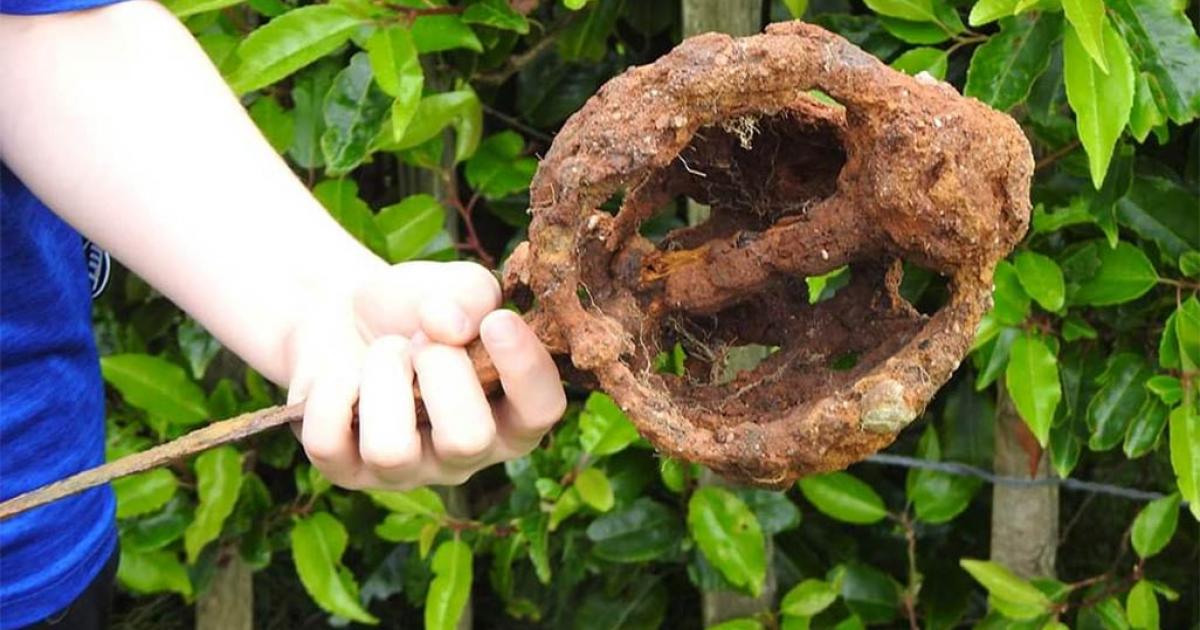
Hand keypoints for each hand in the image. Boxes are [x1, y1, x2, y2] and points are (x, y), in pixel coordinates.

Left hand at [285, 261, 564, 489]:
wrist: (343, 315)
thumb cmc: (416, 310)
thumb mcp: (454, 285)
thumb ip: (472, 294)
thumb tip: (449, 327)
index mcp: (511, 412)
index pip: (541, 411)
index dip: (524, 369)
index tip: (497, 321)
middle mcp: (465, 456)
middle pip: (467, 439)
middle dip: (441, 368)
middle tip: (423, 339)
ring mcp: (404, 471)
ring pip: (391, 451)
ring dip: (382, 376)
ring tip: (384, 352)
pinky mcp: (345, 471)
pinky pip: (327, 443)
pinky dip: (330, 389)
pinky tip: (342, 373)